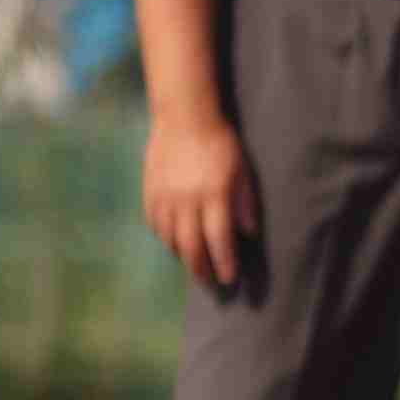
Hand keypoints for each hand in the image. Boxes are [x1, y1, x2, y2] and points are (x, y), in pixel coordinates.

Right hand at [143, 110, 255, 294]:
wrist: (184, 117)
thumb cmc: (220, 143)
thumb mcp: (243, 171)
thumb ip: (245, 203)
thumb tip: (249, 234)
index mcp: (215, 195)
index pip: (220, 240)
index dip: (225, 263)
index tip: (230, 279)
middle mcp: (187, 200)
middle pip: (192, 247)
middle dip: (202, 270)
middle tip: (211, 283)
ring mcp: (165, 197)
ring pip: (171, 240)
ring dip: (183, 257)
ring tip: (195, 265)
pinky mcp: (150, 192)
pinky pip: (155, 225)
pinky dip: (166, 239)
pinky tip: (175, 243)